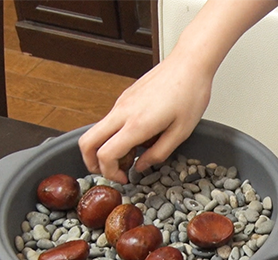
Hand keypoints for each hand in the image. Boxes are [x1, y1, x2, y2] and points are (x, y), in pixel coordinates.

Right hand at [78, 0, 277, 183]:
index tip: (124, 179)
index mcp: (137, 124)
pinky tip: (139, 137)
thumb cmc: (190, 94)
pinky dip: (116, 134)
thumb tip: (141, 166)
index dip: (109, 172)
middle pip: (87, 141)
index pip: (105, 154)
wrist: (189, 63)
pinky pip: (111, 120)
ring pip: (98, 130)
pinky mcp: (126, 96)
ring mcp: (122, 102)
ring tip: (133, 155)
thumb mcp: (181, 132)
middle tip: (111, 172)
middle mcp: (123, 112)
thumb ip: (159, 153)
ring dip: (107, 148)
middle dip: (91, 162)